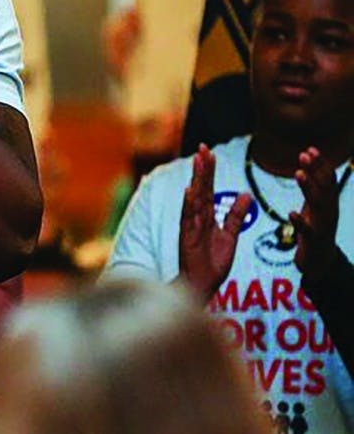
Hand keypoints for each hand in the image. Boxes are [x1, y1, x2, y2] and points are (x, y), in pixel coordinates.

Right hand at [178, 144, 250, 300]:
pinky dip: (188, 205)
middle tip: (203, 148)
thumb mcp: (230, 236)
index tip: (210, 153)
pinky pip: (188, 218)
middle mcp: (197, 217)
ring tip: (198, 162)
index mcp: (207, 216)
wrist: (203, 285)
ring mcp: (191, 226)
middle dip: (202, 168)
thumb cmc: (213, 263)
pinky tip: (190, 191)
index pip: (208, 189)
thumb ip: (235, 216)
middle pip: (201, 188)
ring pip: (195, 198)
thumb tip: (246, 194)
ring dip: (196, 179)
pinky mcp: (188, 238)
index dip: (209, 171)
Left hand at [290, 146, 342, 282]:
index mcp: (328, 202)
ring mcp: (323, 225)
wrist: (320, 260)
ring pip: (318, 204)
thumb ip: (312, 186)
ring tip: (298, 173)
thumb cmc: (315, 228)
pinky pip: (308, 230)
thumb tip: (307, 163)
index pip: (327, 179)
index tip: (310, 148)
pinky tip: (292, 213)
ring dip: (309, 188)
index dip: (320, 164)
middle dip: (316, 170)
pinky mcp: (315, 240)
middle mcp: (329, 211)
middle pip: (325, 187)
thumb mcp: (314, 205)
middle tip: (304, 154)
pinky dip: (300, 221)